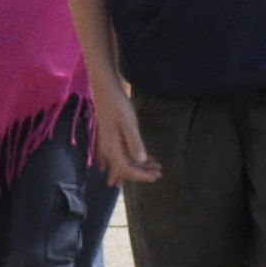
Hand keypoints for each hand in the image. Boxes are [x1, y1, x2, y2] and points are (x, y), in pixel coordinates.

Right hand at [88, 70, 158, 184]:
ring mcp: (109, 145)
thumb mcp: (129, 123)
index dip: (142, 175)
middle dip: (142, 173)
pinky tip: (145, 159)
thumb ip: (135, 143)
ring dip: (140, 166)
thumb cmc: (118, 105)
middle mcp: (109, 150)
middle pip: (125, 169)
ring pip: (124, 162)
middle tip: (159, 173)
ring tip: (156, 166)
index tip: (156, 176)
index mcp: (112, 149)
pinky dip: (134, 158)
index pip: (127, 170)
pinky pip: (123, 155)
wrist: (106, 90)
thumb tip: (142, 161)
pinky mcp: (112, 139)